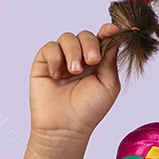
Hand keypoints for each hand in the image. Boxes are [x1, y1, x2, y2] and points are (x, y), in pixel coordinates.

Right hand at [29, 23, 126, 138]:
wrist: (66, 127)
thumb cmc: (89, 110)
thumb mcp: (109, 84)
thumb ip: (110, 60)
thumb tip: (115, 37)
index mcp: (97, 61)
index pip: (102, 39)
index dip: (107, 31)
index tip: (112, 30)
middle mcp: (79, 57)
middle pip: (85, 35)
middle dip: (90, 44)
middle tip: (92, 61)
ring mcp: (61, 60)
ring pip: (67, 38)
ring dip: (73, 51)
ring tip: (75, 71)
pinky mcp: (43, 64)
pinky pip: (49, 48)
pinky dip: (55, 58)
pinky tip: (58, 75)